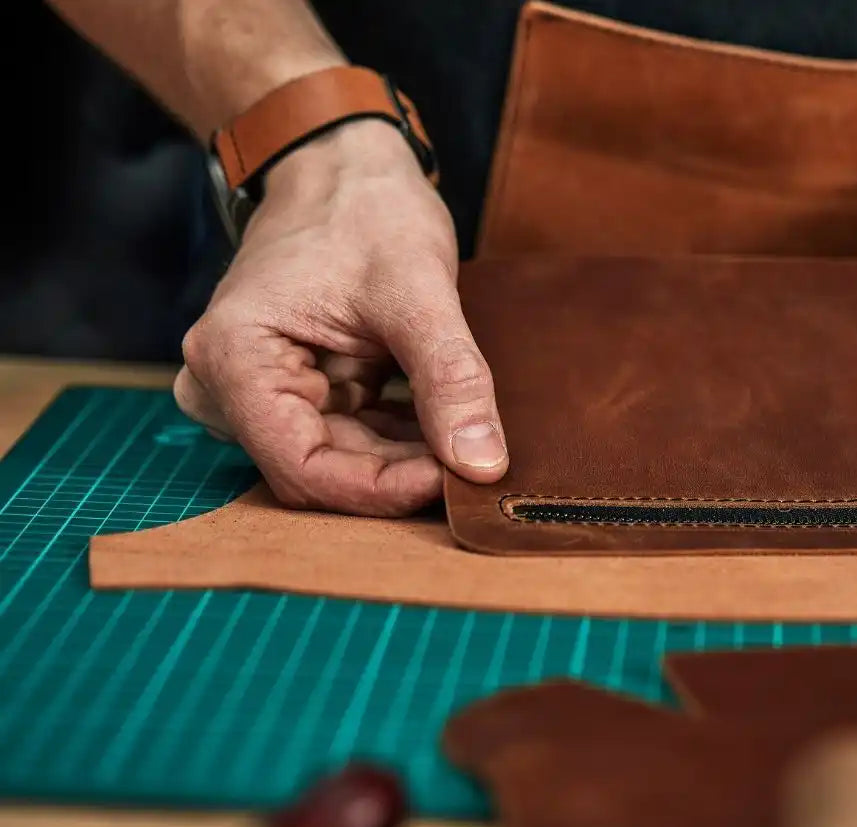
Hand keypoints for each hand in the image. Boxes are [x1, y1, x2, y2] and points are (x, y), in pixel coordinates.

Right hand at [175, 119, 507, 515]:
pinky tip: (448, 428)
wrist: (344, 163)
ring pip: (339, 458)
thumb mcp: (418, 289)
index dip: (378, 489)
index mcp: (234, 357)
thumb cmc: (366, 207)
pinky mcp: (298, 387)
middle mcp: (229, 383)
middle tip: (475, 468)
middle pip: (320, 470)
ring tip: (469, 444)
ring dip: (404, 459)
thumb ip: (451, 378)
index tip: (450, 481)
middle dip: (399, 476)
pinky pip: (350, 436)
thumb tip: (483, 464)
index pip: (301, 468)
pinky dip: (401, 438)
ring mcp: (260, 388)